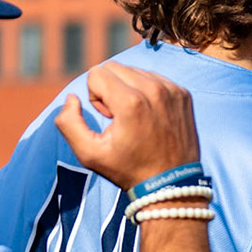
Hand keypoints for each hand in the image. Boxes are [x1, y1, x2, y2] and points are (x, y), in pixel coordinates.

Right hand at [54, 61, 200, 191]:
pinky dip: (147, 92)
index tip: (109, 119)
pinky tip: (150, 116)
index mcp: (131, 101)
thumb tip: (72, 98)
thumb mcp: (89, 154)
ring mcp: (173, 90)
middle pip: (115, 68)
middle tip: (120, 119)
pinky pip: (154, 78)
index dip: (96, 97)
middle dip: (109, 90)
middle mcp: (154, 90)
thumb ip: (68, 122)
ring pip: (134, 71)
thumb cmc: (129, 170)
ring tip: (136, 119)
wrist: (171, 184)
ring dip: (128, 89)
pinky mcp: (183, 94)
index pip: (97, 73)